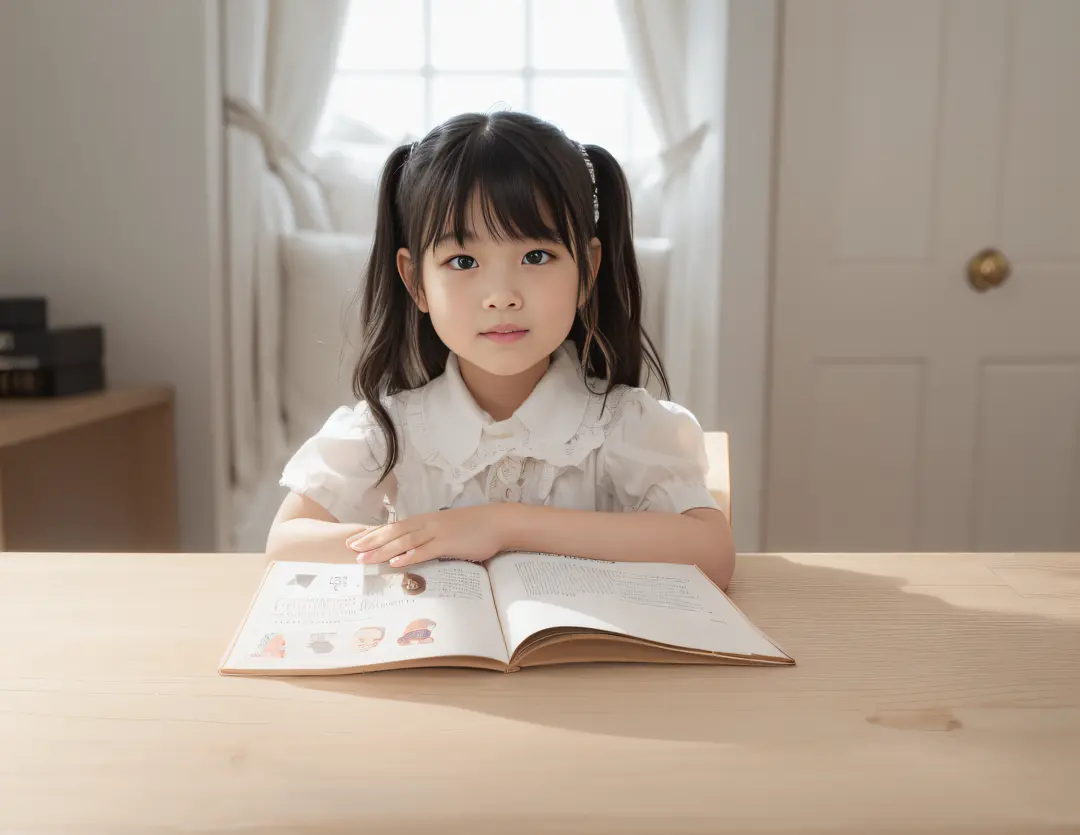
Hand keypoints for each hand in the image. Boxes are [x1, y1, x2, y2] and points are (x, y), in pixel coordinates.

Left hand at [346, 505, 510, 566]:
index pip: (394, 526)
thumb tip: (416, 548)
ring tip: (365, 558)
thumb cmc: (474, 527)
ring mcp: (437, 533)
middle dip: (371, 541)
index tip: (355, 540)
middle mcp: (427, 524)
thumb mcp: (448, 528)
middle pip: (393, 532)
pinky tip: (395, 563)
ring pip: (404, 541)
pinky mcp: (448, 543)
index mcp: (426, 520)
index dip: (373, 533)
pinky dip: (409, 556)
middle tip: (351, 549)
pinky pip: (425, 551)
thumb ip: (431, 537)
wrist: (498, 522)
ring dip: (383, 550)